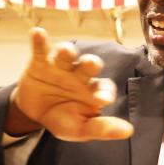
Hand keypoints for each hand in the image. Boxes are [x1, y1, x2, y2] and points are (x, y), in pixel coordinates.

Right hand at [5, 28, 133, 141]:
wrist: (34, 114)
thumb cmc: (63, 119)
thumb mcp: (80, 129)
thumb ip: (101, 129)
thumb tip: (128, 131)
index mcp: (93, 90)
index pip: (104, 88)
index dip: (105, 92)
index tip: (102, 101)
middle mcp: (80, 75)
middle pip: (88, 65)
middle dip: (90, 63)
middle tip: (90, 63)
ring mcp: (61, 67)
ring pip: (67, 55)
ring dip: (67, 51)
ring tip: (67, 51)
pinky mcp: (41, 62)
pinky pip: (41, 49)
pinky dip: (39, 41)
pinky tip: (37, 33)